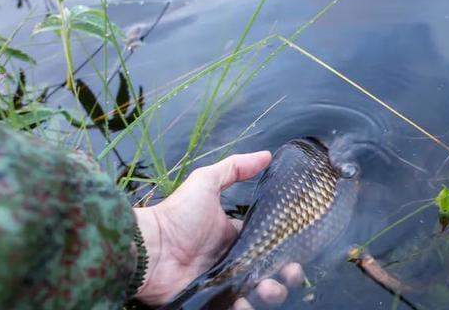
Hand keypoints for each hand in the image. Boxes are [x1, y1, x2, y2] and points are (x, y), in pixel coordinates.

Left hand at [134, 152, 304, 307]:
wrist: (149, 248)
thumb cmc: (176, 215)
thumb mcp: (205, 182)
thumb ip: (235, 168)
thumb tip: (268, 155)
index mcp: (233, 236)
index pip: (267, 245)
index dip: (285, 249)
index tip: (298, 251)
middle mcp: (232, 261)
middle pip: (270, 272)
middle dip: (286, 275)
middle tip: (289, 272)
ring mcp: (223, 283)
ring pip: (258, 293)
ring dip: (272, 293)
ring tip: (267, 289)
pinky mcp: (212, 301)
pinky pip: (236, 309)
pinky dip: (245, 309)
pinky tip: (244, 302)